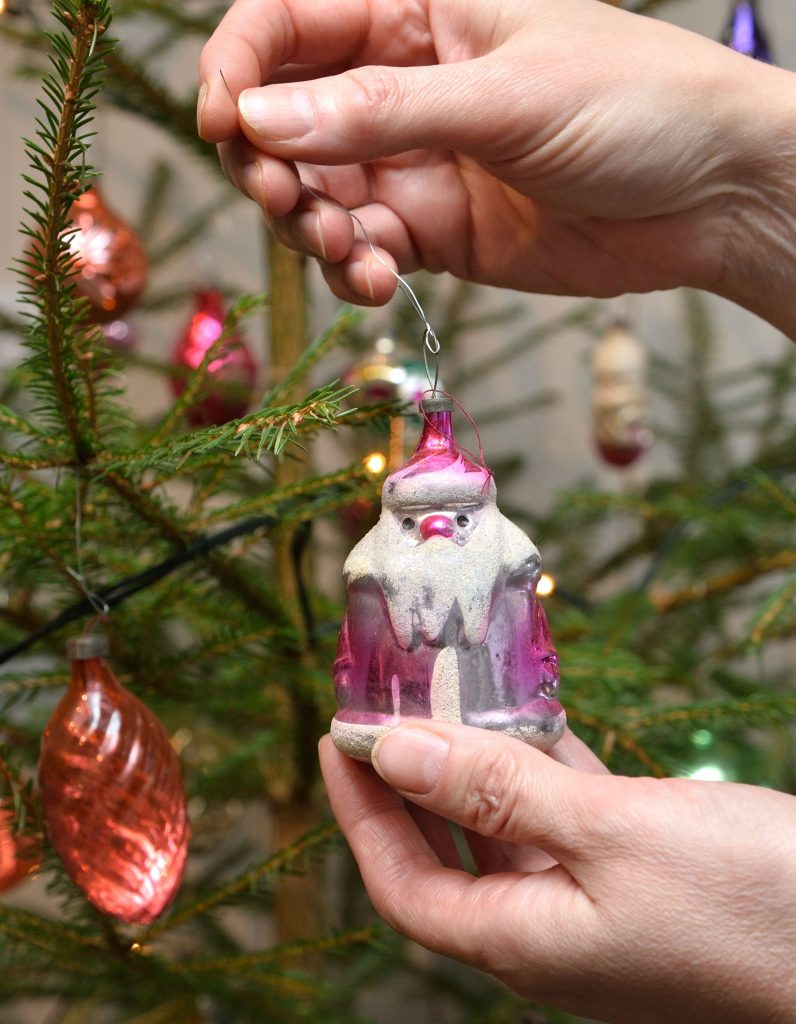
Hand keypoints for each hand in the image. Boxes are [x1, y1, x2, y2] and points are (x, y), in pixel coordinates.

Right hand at [199, 0, 795, 336]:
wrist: (710, 197)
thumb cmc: (635, 105)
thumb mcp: (506, 96)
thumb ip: (381, 111)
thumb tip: (262, 120)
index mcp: (417, 12)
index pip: (289, 24)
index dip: (239, 69)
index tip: (225, 123)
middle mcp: (402, 85)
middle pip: (285, 118)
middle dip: (268, 163)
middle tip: (286, 200)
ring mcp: (415, 163)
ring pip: (316, 193)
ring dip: (310, 228)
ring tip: (350, 250)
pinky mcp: (434, 231)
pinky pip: (363, 250)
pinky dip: (354, 270)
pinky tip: (377, 280)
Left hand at [319, 723, 795, 1023]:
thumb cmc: (749, 904)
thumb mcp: (610, 832)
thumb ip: (496, 792)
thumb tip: (394, 750)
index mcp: (522, 941)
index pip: (401, 882)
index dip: (360, 810)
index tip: (339, 735)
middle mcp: (546, 930)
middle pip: (444, 853)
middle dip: (406, 781)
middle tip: (383, 707)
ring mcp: (593, 904)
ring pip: (505, 827)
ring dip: (474, 765)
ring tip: (449, 696)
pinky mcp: (637, 874)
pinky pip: (562, 815)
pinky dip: (539, 766)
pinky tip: (534, 719)